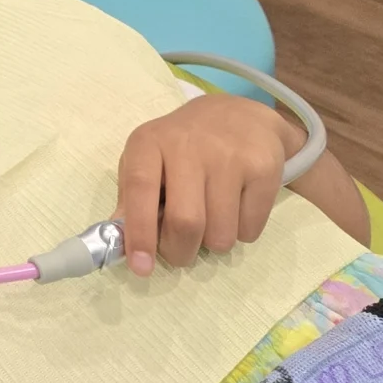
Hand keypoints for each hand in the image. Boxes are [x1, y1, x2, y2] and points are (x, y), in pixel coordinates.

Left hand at [114, 93, 292, 274]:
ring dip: (213, 243)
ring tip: (211, 217)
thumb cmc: (182, 145)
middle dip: (180, 252)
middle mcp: (188, 146)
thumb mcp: (147, 158)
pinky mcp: (263, 169)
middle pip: (185, 223)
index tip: (142, 268)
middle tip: (181, 249)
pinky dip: (241, 232)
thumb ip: (131, 197)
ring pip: (220, 235)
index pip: (141, 189)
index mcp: (150, 142)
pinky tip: (236, 205)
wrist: (240, 115)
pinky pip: (249, 230)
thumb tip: (119, 240)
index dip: (140, 232)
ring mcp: (229, 156)